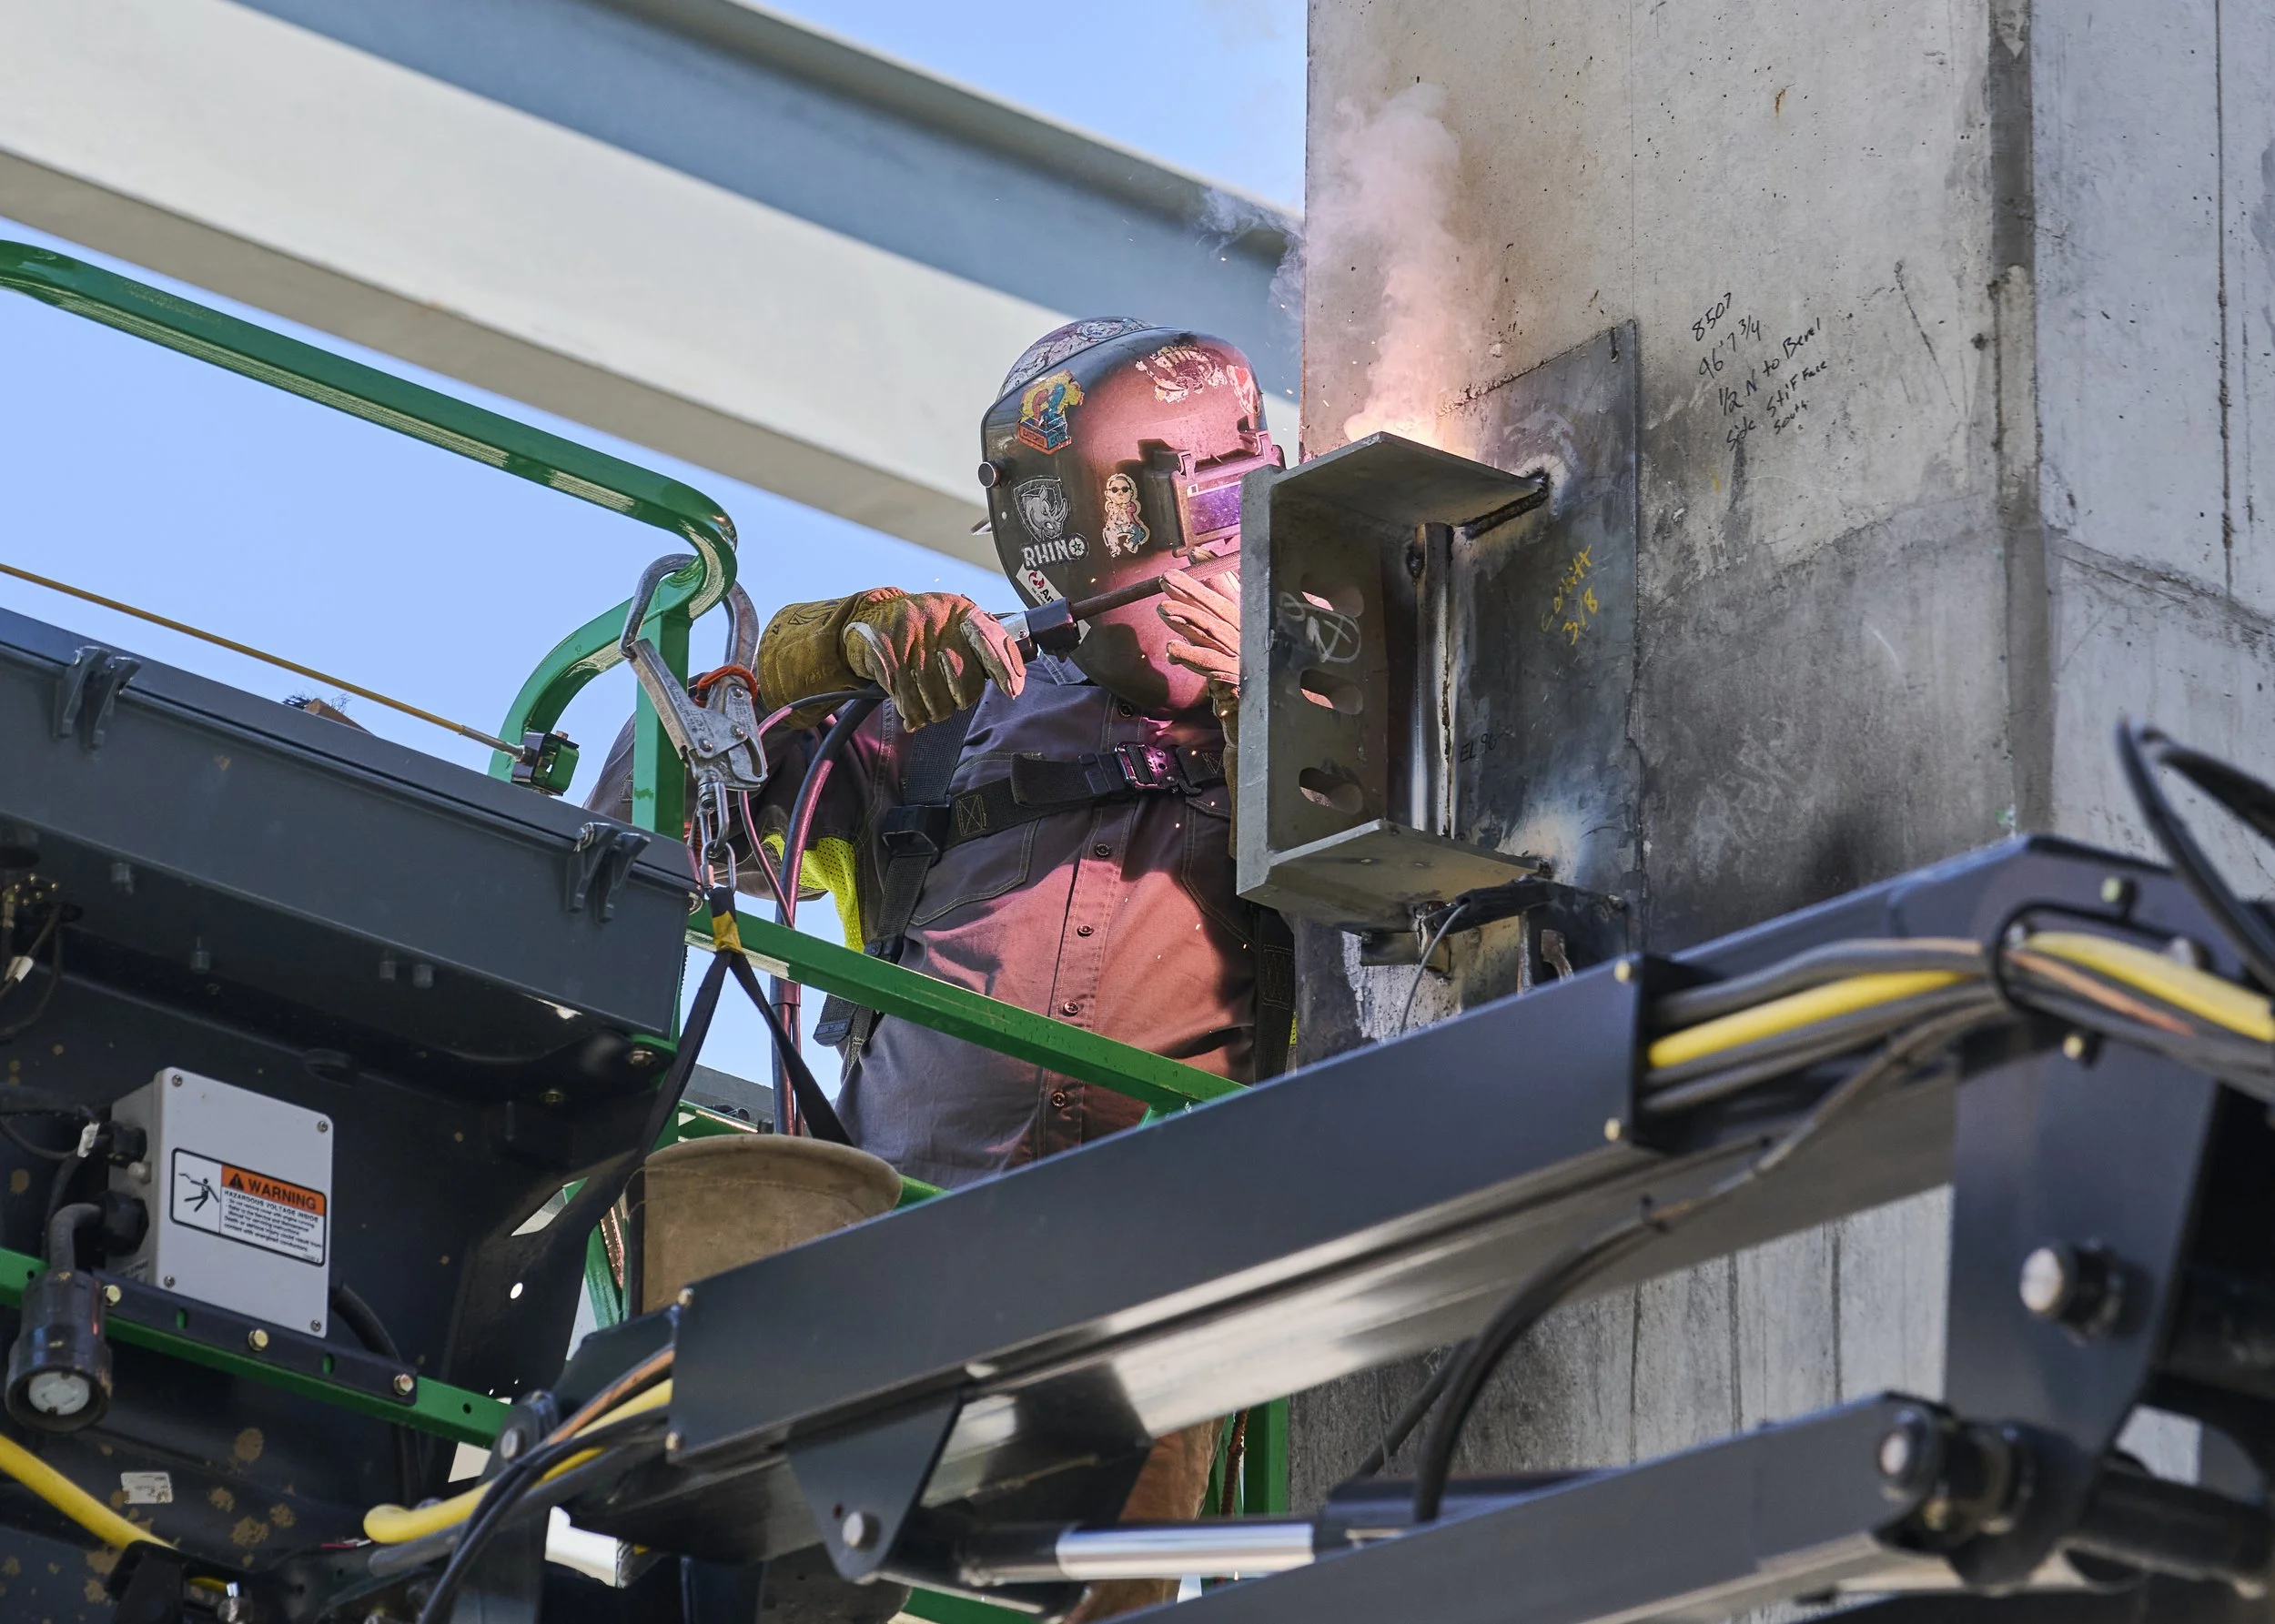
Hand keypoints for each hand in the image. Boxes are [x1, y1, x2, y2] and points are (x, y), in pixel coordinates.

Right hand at [842, 591, 1025, 727]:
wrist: (869, 615)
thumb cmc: (923, 624)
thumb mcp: (954, 619)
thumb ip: (984, 641)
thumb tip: (1014, 678)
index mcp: (961, 612)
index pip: (991, 639)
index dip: (1005, 667)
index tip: (1013, 689)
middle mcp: (939, 625)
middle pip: (966, 684)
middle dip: (961, 698)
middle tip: (951, 694)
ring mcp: (914, 644)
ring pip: (939, 702)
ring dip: (934, 709)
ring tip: (926, 696)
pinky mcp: (890, 661)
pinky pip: (912, 706)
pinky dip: (914, 714)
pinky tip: (911, 707)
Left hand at [1157, 567, 1239, 721]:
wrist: (1267, 725)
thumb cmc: (1246, 686)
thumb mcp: (1226, 650)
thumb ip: (1212, 623)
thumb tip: (1190, 594)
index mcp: (1250, 627)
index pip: (1232, 593)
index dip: (1214, 572)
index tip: (1195, 553)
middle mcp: (1250, 638)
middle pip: (1220, 610)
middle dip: (1192, 592)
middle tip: (1166, 578)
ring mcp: (1245, 659)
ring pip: (1214, 633)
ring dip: (1188, 620)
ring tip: (1163, 609)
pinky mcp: (1239, 682)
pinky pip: (1212, 666)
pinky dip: (1192, 656)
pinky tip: (1171, 650)